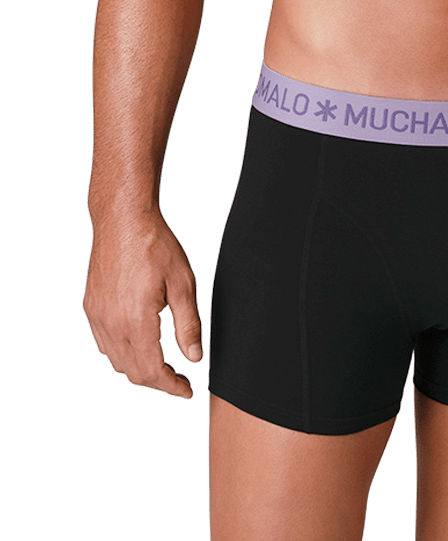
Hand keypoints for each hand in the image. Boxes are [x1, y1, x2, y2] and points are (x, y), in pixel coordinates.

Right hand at [83, 209, 202, 398]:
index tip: (187, 390)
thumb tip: (194, 358)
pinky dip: (122, 355)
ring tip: (162, 367)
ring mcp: (97, 316)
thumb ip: (188, 325)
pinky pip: (104, 344)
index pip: (153, 371)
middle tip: (179, 380)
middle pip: (133, 372)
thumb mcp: (183, 283)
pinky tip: (138, 347)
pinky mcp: (91, 307)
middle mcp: (111, 324)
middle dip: (157, 382)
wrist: (122, 219)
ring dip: (139, 370)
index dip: (171, 386)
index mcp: (136, 321)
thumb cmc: (155, 245)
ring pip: (116, 361)